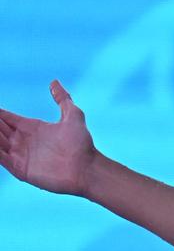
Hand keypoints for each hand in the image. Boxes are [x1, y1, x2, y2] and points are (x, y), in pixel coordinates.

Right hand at [0, 80, 96, 195]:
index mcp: (31, 127)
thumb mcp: (73, 115)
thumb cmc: (82, 144)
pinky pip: (0, 158)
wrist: (87, 169)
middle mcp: (22, 141)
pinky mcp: (20, 169)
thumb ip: (63, 98)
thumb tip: (54, 81)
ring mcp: (20, 155)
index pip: (5, 117)